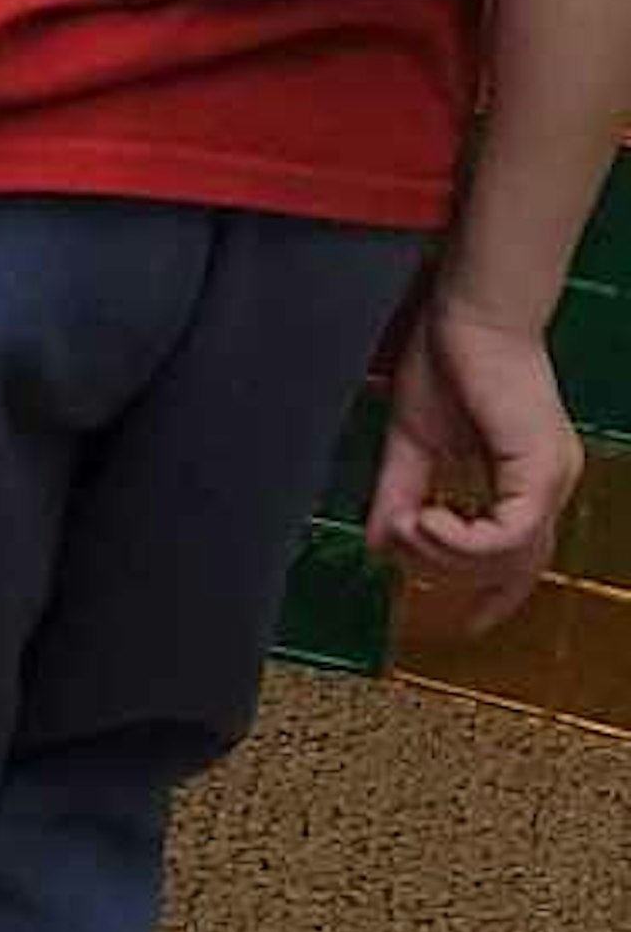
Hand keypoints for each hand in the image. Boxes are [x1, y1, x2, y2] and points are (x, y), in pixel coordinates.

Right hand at [364, 275, 577, 632]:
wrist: (469, 308)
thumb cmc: (449, 355)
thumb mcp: (414, 441)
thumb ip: (401, 493)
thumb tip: (380, 543)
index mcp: (528, 479)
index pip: (522, 560)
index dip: (497, 598)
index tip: (468, 624)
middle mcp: (549, 485)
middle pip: (513, 571)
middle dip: (448, 572)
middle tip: (400, 543)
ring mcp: (551, 479)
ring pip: (509, 560)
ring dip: (448, 556)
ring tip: (408, 526)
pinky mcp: (540, 470)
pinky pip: (507, 536)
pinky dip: (462, 541)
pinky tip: (427, 520)